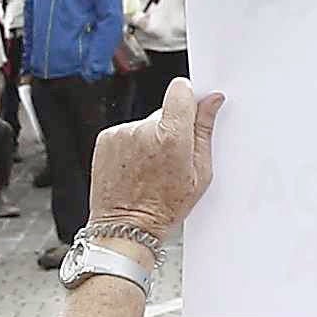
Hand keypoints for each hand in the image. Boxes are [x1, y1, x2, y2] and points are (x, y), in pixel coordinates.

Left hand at [90, 77, 219, 236]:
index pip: (181, 90)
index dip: (188, 99)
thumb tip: (211, 102)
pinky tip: (135, 168)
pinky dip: (131, 146)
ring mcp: (122, 134)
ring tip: (150, 168)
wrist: (126, 226)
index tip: (190, 111)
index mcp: (172, 137)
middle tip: (170, 159)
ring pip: (144, 124)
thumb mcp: (199, 174)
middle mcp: (144, 130)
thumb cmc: (163, 208)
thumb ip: (204, 131)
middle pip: (163, 112)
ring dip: (149, 139)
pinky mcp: (105, 138)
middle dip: (170, 129)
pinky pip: (126, 132)